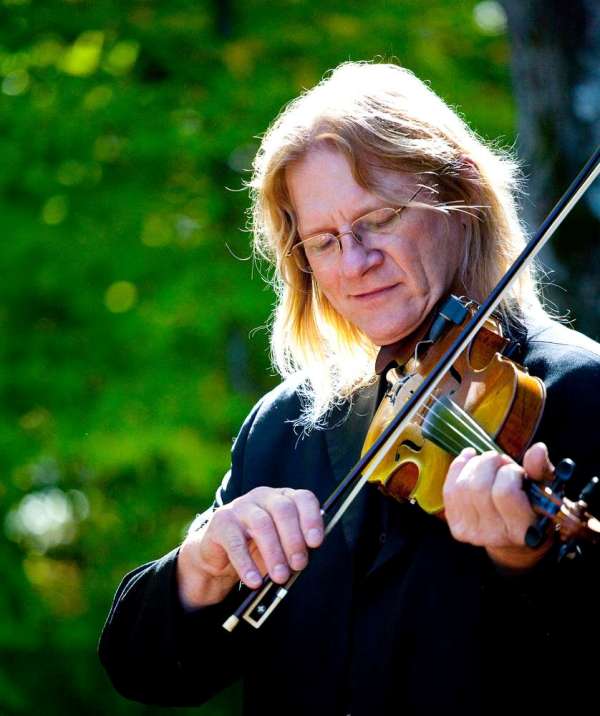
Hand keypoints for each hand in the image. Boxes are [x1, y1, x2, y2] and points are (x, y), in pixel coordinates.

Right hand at [176, 487, 323, 608]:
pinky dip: (246, 565)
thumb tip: (305, 559)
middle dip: (294, 540)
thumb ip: (296, 547)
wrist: (221, 554)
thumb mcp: (281, 545)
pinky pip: (236, 543)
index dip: (311, 518)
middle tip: (298, 565)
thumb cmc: (258, 548)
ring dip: (274, 553)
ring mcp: (241, 506)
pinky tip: (254, 581)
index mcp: (283, 498)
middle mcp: (263, 496)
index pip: (303, 498)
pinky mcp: (221, 522)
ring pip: (261, 524)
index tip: (316, 542)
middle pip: (283, 509)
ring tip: (280, 577)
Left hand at [443, 442, 554, 572]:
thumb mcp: (545, 490)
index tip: (517, 472)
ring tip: (489, 464)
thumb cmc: (534, 507)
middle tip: (501, 462)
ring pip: (461, 486)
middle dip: (489, 463)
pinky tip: (469, 458)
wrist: (516, 535)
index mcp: (524, 531)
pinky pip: (449, 489)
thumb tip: (537, 449)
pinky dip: (459, 467)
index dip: (510, 472)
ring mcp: (473, 533)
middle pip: (478, 487)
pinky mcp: (457, 527)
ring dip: (475, 464)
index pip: (505, 491)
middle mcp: (496, 536)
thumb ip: (541, 470)